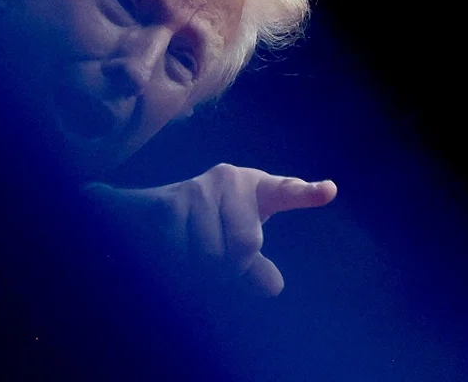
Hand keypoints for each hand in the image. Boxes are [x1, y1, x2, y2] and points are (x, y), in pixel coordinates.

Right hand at [85, 163, 336, 296]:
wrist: (138, 216)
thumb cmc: (198, 229)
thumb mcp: (232, 246)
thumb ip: (254, 269)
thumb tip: (274, 286)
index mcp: (254, 189)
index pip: (284, 192)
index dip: (306, 193)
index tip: (328, 191)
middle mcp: (229, 179)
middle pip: (246, 245)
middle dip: (230, 269)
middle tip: (211, 263)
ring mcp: (198, 189)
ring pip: (212, 258)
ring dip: (199, 272)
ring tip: (186, 254)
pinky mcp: (169, 203)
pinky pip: (185, 255)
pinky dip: (178, 268)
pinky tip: (167, 253)